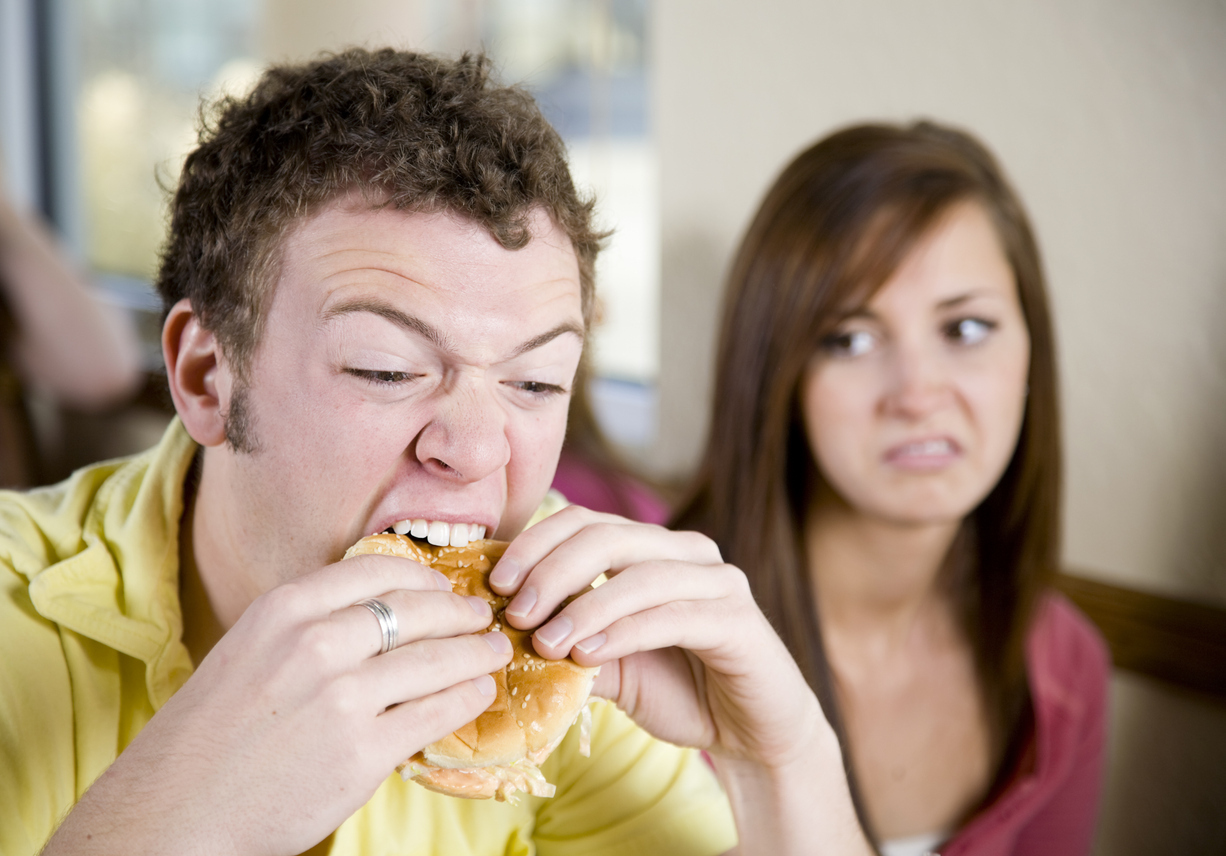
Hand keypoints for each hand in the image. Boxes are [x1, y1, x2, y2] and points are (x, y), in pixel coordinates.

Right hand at [45, 553, 512, 855]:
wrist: (174, 813)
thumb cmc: (207, 737)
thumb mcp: (247, 651)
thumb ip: (305, 626)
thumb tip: (374, 613)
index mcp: (283, 610)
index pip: (378, 571)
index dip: (423, 576)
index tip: (443, 584)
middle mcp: (315, 643)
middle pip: (417, 610)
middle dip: (459, 610)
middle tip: (480, 615)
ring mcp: (343, 698)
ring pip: (438, 659)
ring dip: (476, 651)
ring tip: (494, 650)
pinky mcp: (364, 752)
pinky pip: (437, 712)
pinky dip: (468, 697)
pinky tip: (479, 692)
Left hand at [489, 504, 822, 769]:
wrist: (753, 735)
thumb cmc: (681, 691)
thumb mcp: (608, 665)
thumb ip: (566, 642)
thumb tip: (497, 634)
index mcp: (652, 548)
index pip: (583, 522)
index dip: (534, 545)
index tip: (495, 585)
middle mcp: (686, 551)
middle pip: (605, 536)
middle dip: (551, 571)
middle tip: (513, 612)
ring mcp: (718, 580)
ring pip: (638, 574)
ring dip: (583, 607)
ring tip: (544, 642)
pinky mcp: (739, 619)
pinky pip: (672, 615)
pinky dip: (623, 631)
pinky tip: (587, 656)